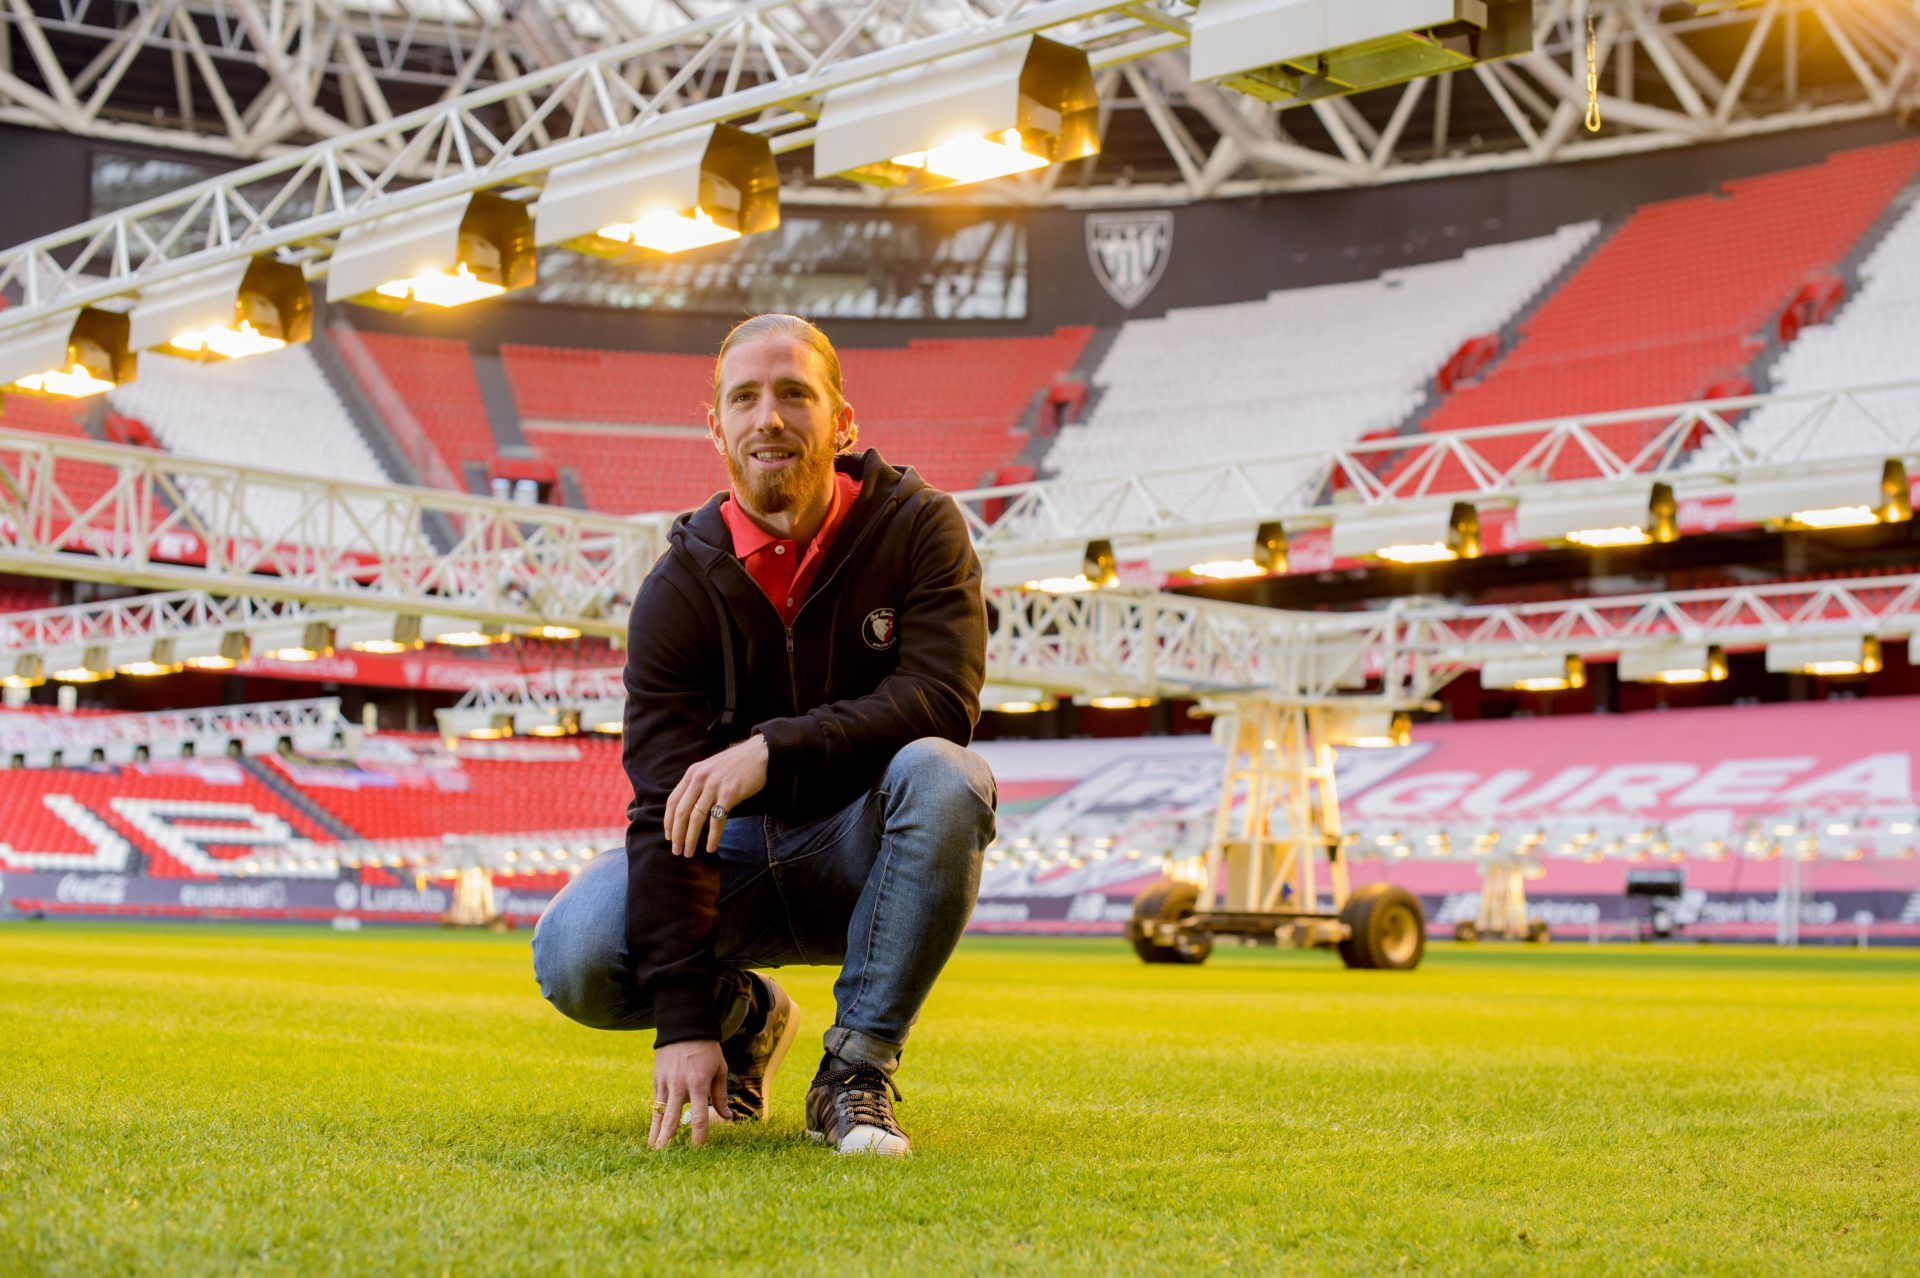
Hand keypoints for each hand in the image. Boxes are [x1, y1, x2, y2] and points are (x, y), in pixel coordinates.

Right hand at [649, 1039, 729, 1148]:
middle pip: (672, 1118)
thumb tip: (727, 1117)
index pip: (698, 1117)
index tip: (698, 1150)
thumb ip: (720, 1095)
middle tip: (664, 1157)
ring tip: (653, 1150)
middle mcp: (679, 1085)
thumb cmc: (707, 1049)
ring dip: (656, 1132)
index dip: (698, 1136)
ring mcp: (665, 1082)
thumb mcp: (719, 1069)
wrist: (684, 1027)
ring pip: (659, 1112)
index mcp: (698, 1084)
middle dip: (668, 1139)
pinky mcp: (657, 1079)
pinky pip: (656, 1101)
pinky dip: (654, 1117)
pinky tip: (653, 1131)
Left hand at [664, 735, 768, 856]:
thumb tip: (687, 809)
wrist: (759, 754)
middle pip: (681, 812)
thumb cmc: (735, 764)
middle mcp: (700, 779)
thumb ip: (697, 784)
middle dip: (677, 835)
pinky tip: (710, 847)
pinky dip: (713, 836)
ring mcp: (714, 786)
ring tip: (689, 853)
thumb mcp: (709, 769)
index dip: (668, 821)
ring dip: (690, 839)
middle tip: (676, 851)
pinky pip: (717, 820)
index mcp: (692, 774)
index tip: (668, 836)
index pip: (673, 801)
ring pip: (696, 818)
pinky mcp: (730, 794)